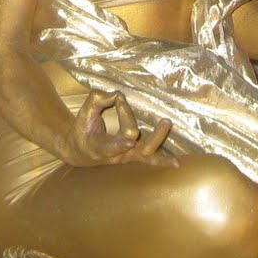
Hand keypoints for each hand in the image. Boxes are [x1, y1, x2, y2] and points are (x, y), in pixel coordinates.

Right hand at [60, 90, 177, 167]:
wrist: (81, 152)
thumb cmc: (83, 130)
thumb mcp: (84, 114)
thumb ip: (97, 100)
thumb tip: (119, 94)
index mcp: (100, 148)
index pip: (112, 146)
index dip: (121, 143)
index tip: (130, 139)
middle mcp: (116, 155)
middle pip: (137, 147)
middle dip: (152, 136)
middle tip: (165, 122)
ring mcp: (128, 156)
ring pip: (147, 155)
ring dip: (161, 145)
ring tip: (173, 134)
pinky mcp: (134, 155)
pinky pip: (151, 158)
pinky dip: (163, 160)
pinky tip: (177, 163)